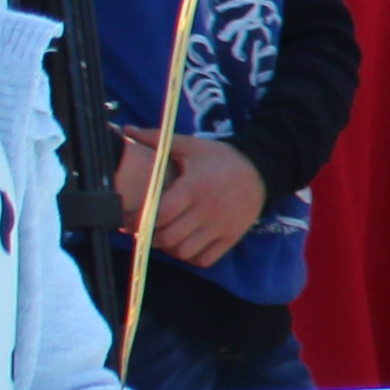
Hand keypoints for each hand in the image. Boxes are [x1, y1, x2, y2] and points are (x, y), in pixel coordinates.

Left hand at [114, 130, 265, 270]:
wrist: (263, 169)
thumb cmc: (220, 158)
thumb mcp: (191, 145)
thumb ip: (158, 139)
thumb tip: (127, 130)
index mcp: (194, 187)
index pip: (159, 214)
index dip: (139, 221)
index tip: (130, 220)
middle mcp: (208, 210)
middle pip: (168, 237)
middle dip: (151, 236)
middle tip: (146, 230)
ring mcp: (221, 226)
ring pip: (184, 251)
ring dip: (169, 248)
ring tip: (166, 236)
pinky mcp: (232, 237)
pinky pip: (204, 259)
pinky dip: (191, 256)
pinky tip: (187, 243)